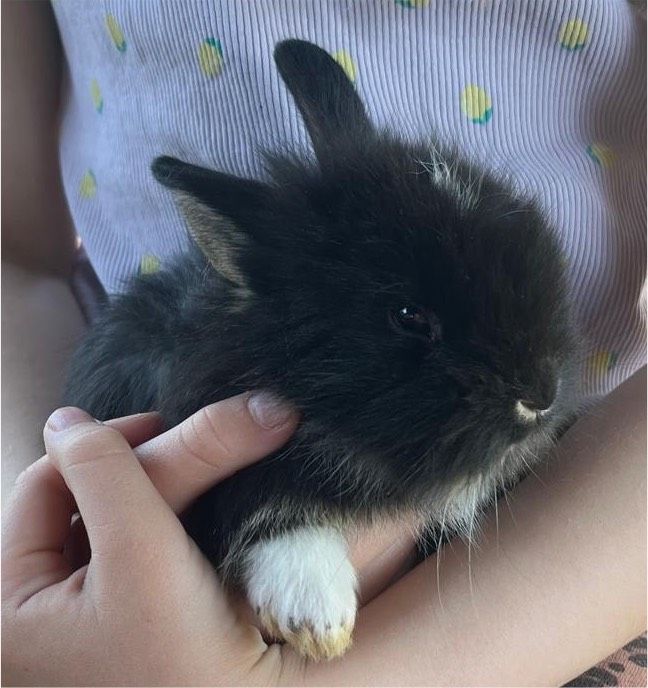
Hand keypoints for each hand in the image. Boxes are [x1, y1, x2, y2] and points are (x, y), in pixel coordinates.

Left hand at [1, 393, 415, 685]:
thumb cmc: (185, 663)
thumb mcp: (139, 556)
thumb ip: (103, 474)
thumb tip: (67, 418)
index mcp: (9, 613)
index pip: (44, 487)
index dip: (98, 442)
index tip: (160, 421)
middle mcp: (36, 620)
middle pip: (80, 504)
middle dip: (137, 465)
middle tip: (188, 439)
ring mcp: (85, 623)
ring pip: (113, 525)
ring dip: (157, 490)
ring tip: (203, 471)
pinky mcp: (127, 624)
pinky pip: (138, 552)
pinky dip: (168, 522)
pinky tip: (203, 510)